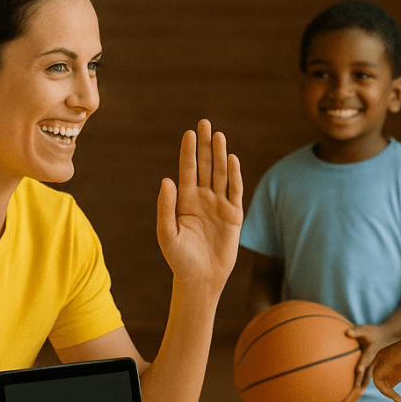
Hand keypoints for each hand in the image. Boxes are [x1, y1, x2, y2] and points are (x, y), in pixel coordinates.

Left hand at [156, 119, 243, 293]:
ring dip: (220, 155)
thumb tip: (167, 180)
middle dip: (205, 145)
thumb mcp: (167, 234)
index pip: (187, 170)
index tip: (188, 133)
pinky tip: (232, 159)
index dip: (188, 152)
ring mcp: (219, 205)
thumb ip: (165, 207)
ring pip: (221, 175)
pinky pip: (234, 191)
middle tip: (204, 123)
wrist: (201, 279)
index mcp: (185, 201)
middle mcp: (203, 199)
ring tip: (218, 135)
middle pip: (205, 166)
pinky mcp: (234, 215)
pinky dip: (234, 175)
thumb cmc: (180, 259)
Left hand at [347, 324, 392, 389]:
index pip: (366, 357)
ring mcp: (373, 365)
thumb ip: (356, 331)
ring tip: (358, 395)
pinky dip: (363, 384)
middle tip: (356, 390)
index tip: (358, 369)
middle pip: (367, 372)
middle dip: (361, 380)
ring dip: (363, 385)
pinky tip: (357, 393)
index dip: (362, 363)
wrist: (387, 337)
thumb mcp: (366, 329)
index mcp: (371, 351)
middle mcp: (373, 360)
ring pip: (367, 377)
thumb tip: (347, 332)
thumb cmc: (372, 332)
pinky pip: (367, 377)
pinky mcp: (372, 368)